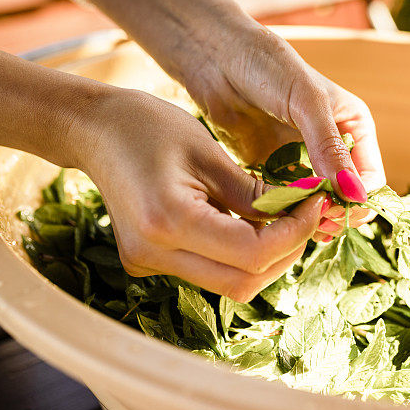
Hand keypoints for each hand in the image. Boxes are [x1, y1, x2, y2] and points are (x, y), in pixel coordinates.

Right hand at [69, 87, 326, 301]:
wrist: (94, 131)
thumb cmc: (148, 126)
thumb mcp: (209, 152)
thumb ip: (256, 193)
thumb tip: (301, 212)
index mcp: (168, 221)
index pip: (253, 253)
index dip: (294, 232)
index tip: (315, 202)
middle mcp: (154, 254)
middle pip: (244, 282)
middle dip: (286, 251)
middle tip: (306, 213)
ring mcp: (148, 264)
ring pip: (229, 284)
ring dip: (266, 257)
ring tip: (283, 217)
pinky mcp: (148, 262)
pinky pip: (208, 271)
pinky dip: (239, 254)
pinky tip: (250, 223)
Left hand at [177, 24, 386, 238]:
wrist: (218, 58)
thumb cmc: (268, 66)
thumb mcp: (307, 102)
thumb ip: (329, 148)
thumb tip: (355, 195)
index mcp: (353, 127)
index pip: (369, 177)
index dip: (357, 200)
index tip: (335, 211)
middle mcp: (332, 146)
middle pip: (345, 197)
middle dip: (335, 214)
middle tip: (316, 226)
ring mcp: (302, 159)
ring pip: (316, 204)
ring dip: (309, 219)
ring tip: (296, 226)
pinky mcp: (272, 168)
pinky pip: (286, 200)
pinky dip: (284, 213)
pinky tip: (276, 219)